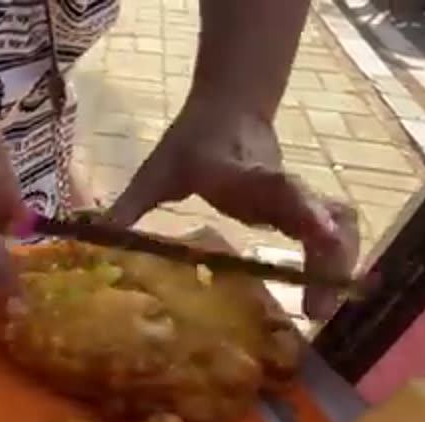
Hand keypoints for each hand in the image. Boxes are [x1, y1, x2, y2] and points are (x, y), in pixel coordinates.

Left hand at [109, 100, 357, 319]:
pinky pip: (330, 234)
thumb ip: (126, 208)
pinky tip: (323, 297)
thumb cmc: (190, 144)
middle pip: (319, 213)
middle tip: (319, 308)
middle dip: (327, 256)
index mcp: (240, 173)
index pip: (275, 186)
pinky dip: (333, 263)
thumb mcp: (154, 173)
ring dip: (336, 264)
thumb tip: (88, 240)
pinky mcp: (302, 209)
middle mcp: (276, 185)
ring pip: (336, 224)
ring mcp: (294, 197)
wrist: (228, 108)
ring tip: (322, 310)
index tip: (316, 234)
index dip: (298, 208)